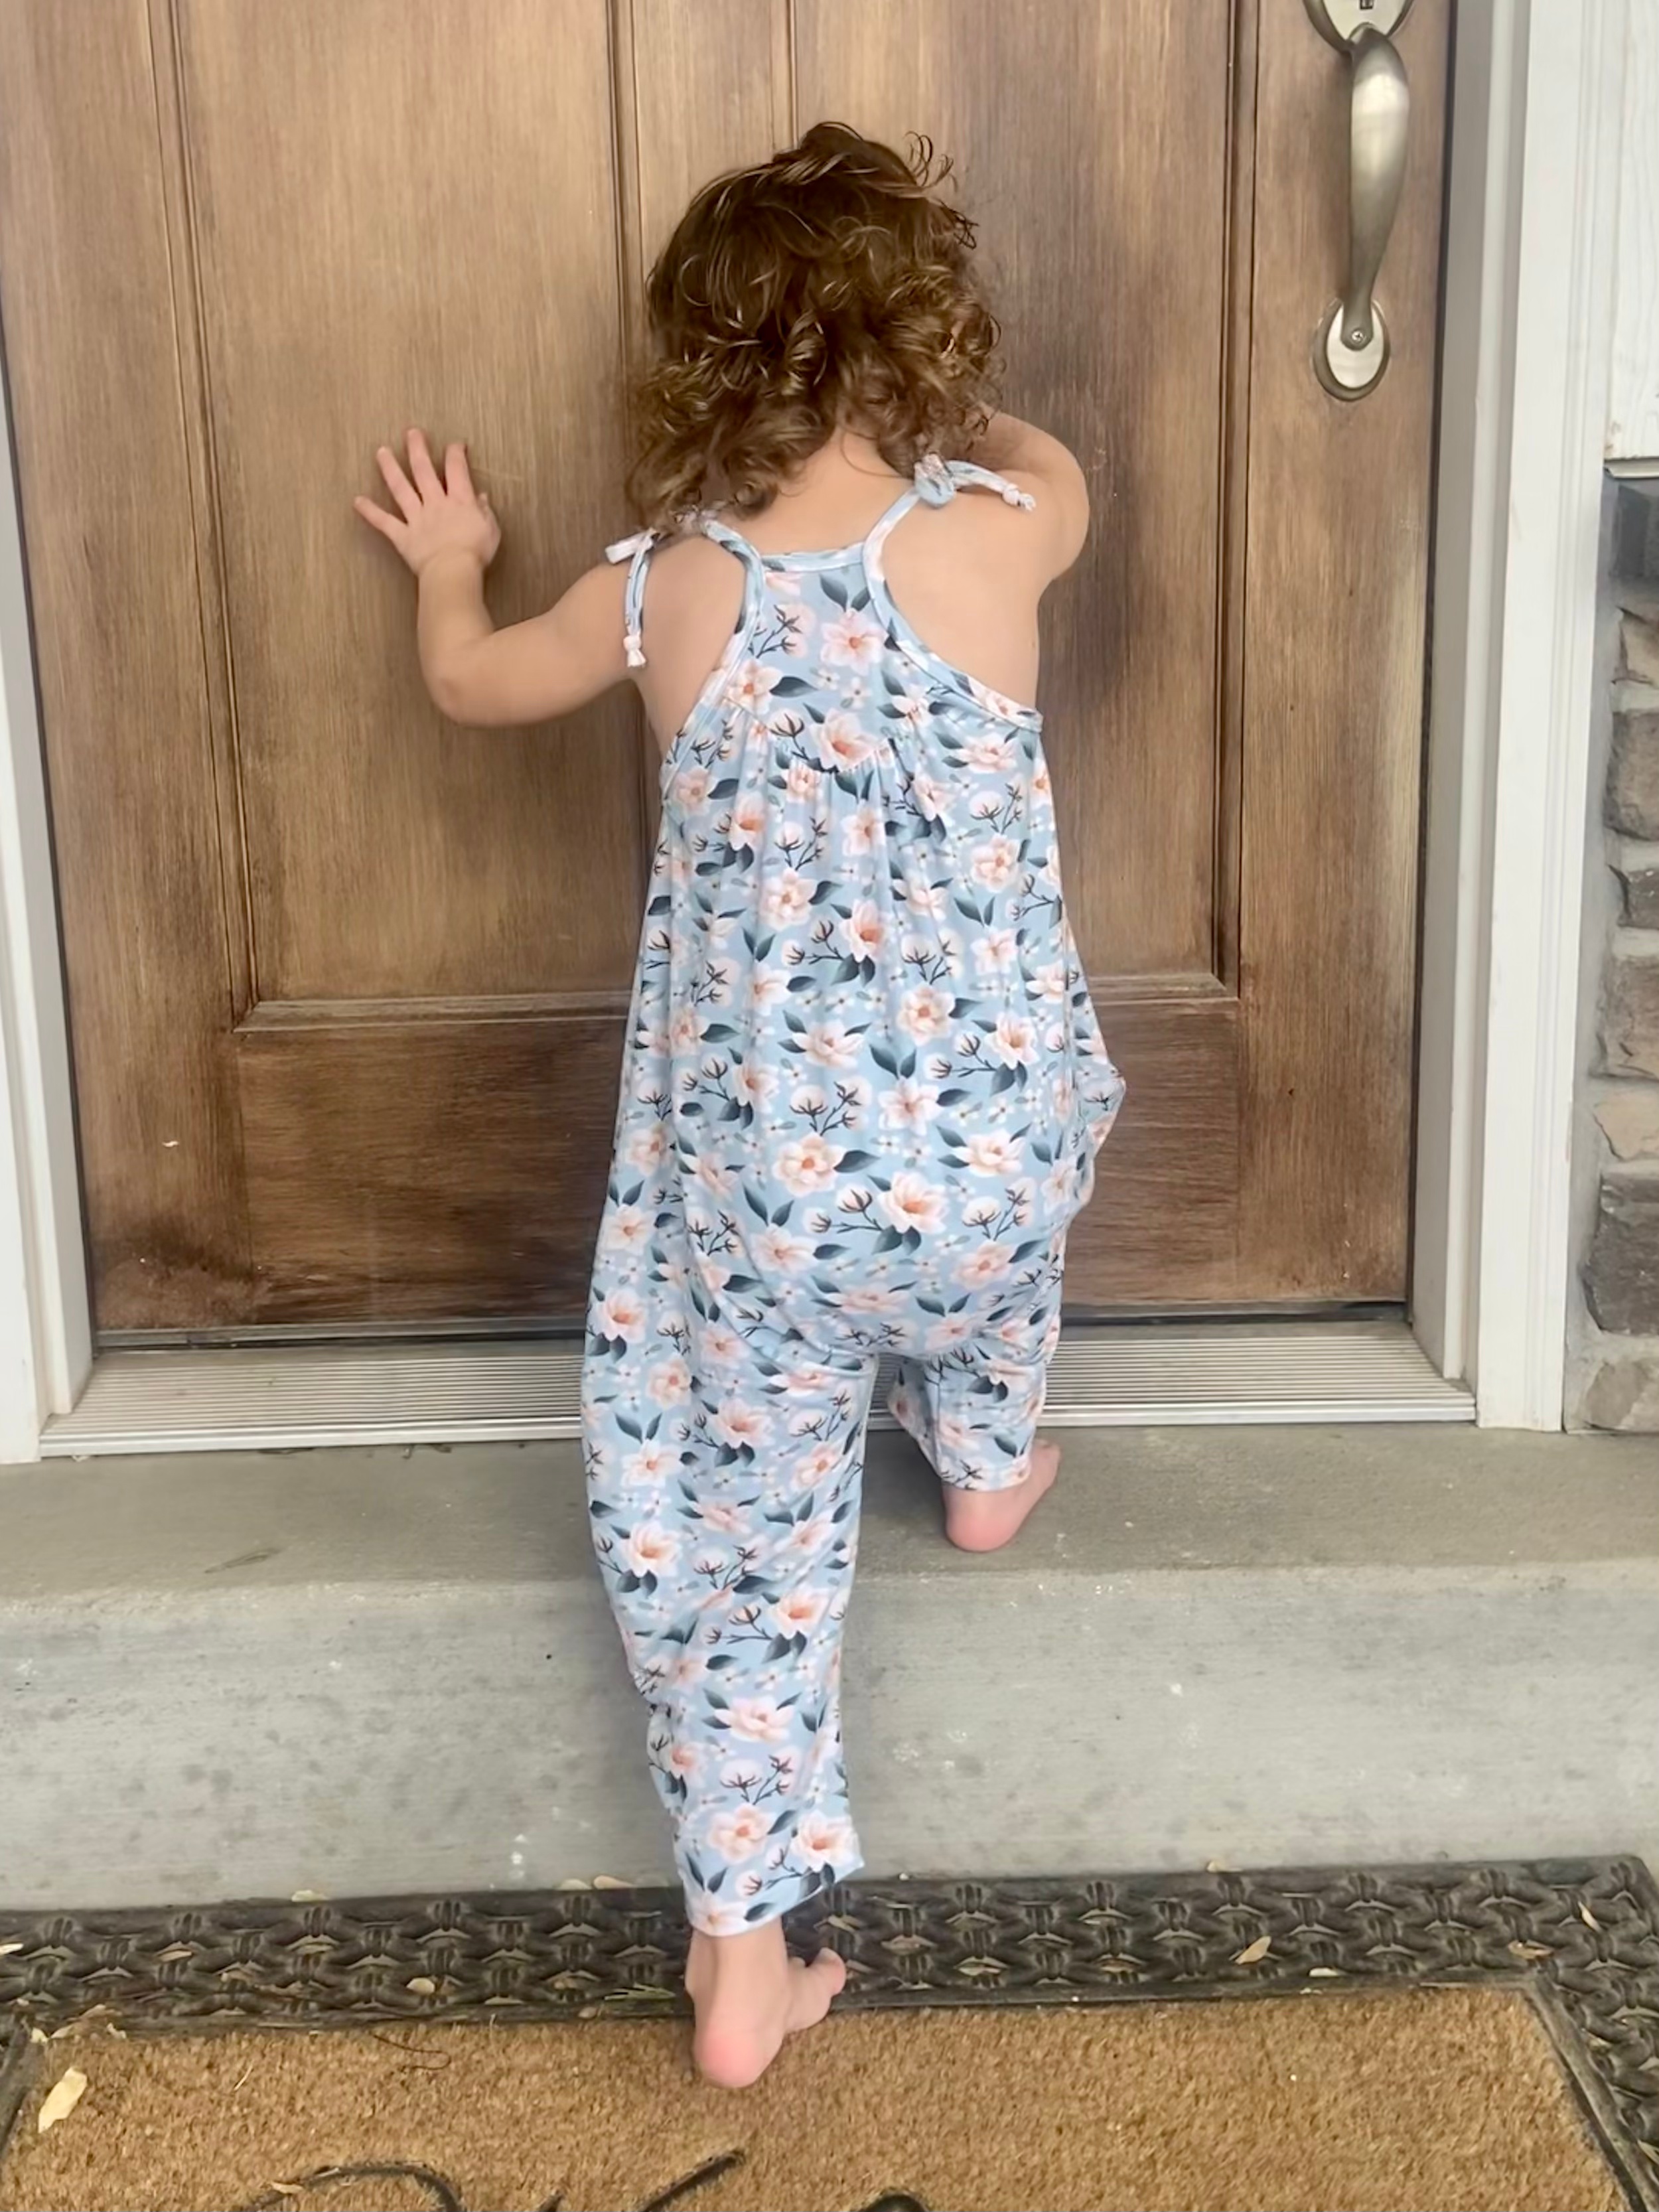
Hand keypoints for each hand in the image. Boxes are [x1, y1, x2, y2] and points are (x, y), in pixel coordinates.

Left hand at [354, 428, 501, 575]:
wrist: (453, 572)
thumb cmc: (475, 553)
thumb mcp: (490, 529)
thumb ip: (484, 511)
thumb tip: (480, 497)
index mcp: (459, 500)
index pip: (456, 469)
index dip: (456, 453)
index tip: (455, 445)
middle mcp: (435, 503)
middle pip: (423, 469)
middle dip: (417, 448)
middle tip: (411, 433)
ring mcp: (417, 518)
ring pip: (401, 488)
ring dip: (390, 468)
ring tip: (381, 452)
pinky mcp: (403, 536)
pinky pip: (384, 522)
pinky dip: (370, 512)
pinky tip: (358, 501)